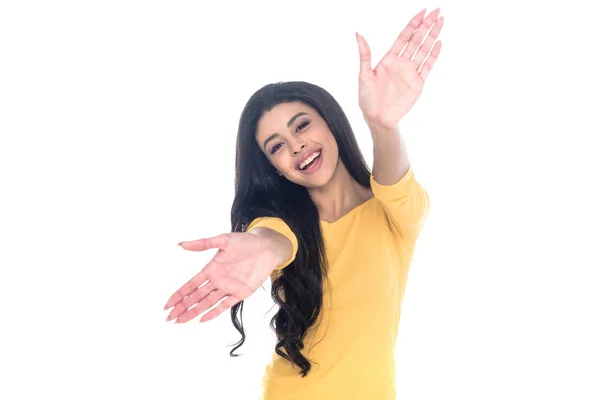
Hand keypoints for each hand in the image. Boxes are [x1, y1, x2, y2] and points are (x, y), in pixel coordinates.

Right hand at [164, 232, 279, 322]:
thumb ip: (202, 244)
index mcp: (211, 269)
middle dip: (182, 307)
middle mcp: (217, 280)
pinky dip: (213, 312)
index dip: (179, 295)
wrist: (267, 248)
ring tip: (180, 321)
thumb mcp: (223, 240)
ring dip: (194, 312)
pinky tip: (202, 319)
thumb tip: (181, 244)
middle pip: (196, 297)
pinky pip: (225, 305)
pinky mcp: (240, 293)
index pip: (191, 285)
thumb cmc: (245, 242)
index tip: (167, 305)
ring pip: (207, 303)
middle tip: (169, 318)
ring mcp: (228, 288)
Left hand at [356, 8, 443, 128]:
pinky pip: (428, 66)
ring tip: (441, 22)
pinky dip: (434, 55)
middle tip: (437, 11)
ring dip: (433, 36)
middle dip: (427, 25)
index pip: (404, 37)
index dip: (413, 24)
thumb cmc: (367, 99)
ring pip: (424, 50)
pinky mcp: (418, 83)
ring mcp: (411, 72)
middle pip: (417, 40)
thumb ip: (365, 55)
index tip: (422, 12)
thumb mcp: (363, 75)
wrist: (378, 119)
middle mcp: (401, 63)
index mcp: (389, 59)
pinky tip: (439, 43)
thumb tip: (358, 34)